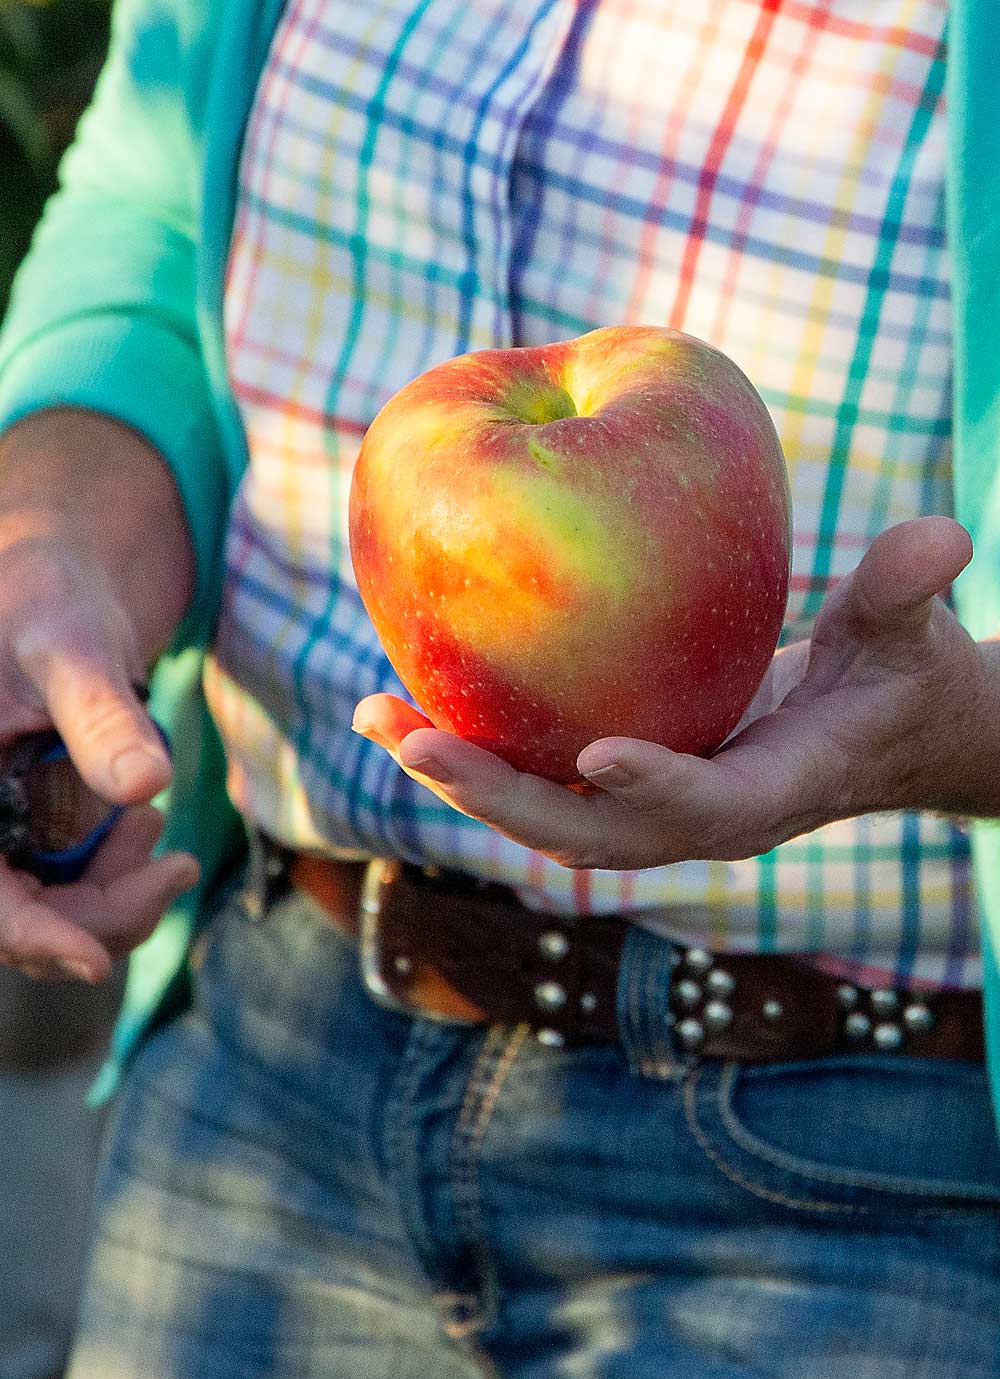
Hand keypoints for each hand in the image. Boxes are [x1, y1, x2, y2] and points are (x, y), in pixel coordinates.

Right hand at [0, 411, 198, 979]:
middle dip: (103, 910)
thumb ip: (101, 715)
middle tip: (175, 867)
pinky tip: (145, 826)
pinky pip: (68, 886)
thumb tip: (144, 785)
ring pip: (51, 913)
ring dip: (115, 896)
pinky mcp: (24, 830)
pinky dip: (115, 875)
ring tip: (160, 834)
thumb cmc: (48, 596)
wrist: (58, 581)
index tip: (94, 959)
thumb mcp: (72, 644)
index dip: (31, 936)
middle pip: (22, 920)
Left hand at [353, 517, 989, 870]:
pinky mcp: (622, 781)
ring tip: (381, 714)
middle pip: (589, 831)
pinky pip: (538, 776)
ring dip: (462, 775)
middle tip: (412, 739)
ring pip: (545, 814)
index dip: (657, 788)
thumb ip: (907, 594)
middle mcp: (698, 813)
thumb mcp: (910, 636)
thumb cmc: (900, 676)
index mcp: (772, 790)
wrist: (880, 732)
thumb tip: (944, 537)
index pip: (710, 807)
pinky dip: (477, 746)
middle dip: (499, 796)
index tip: (596, 754)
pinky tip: (415, 692)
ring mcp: (652, 805)